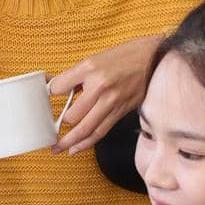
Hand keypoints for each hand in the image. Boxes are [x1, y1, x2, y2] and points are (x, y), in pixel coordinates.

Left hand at [48, 35, 162, 154]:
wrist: (157, 59)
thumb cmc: (127, 55)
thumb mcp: (96, 57)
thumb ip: (75, 74)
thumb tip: (54, 85)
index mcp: (90, 69)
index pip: (59, 87)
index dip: (50, 92)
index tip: (47, 95)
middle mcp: (100, 87)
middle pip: (71, 115)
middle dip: (60, 122)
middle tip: (52, 126)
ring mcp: (112, 102)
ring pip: (85, 129)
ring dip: (68, 142)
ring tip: (57, 149)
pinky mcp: (121, 112)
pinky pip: (100, 132)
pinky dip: (86, 143)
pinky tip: (75, 149)